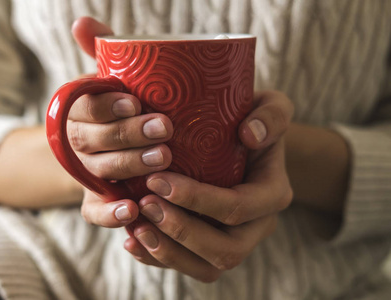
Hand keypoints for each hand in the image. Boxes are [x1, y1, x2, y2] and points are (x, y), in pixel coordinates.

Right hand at [70, 17, 173, 226]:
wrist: (108, 145)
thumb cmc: (118, 106)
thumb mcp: (108, 77)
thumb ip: (99, 50)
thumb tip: (80, 21)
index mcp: (80, 111)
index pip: (86, 107)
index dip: (107, 106)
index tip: (134, 101)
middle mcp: (79, 143)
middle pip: (95, 140)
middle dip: (128, 135)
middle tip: (164, 129)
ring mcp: (87, 173)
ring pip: (100, 170)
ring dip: (129, 166)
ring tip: (162, 160)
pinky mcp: (96, 200)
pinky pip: (94, 212)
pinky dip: (110, 214)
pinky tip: (133, 211)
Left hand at [123, 91, 293, 281]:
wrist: (244, 143)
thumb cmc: (252, 121)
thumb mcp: (271, 106)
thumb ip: (271, 115)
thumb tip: (249, 135)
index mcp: (273, 194)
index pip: (237, 207)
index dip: (198, 200)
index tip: (158, 180)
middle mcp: (259, 225)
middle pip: (226, 249)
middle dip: (182, 231)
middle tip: (146, 205)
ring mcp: (238, 241)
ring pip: (208, 268)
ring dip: (169, 252)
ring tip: (136, 228)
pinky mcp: (215, 247)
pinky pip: (192, 267)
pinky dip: (161, 259)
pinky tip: (133, 240)